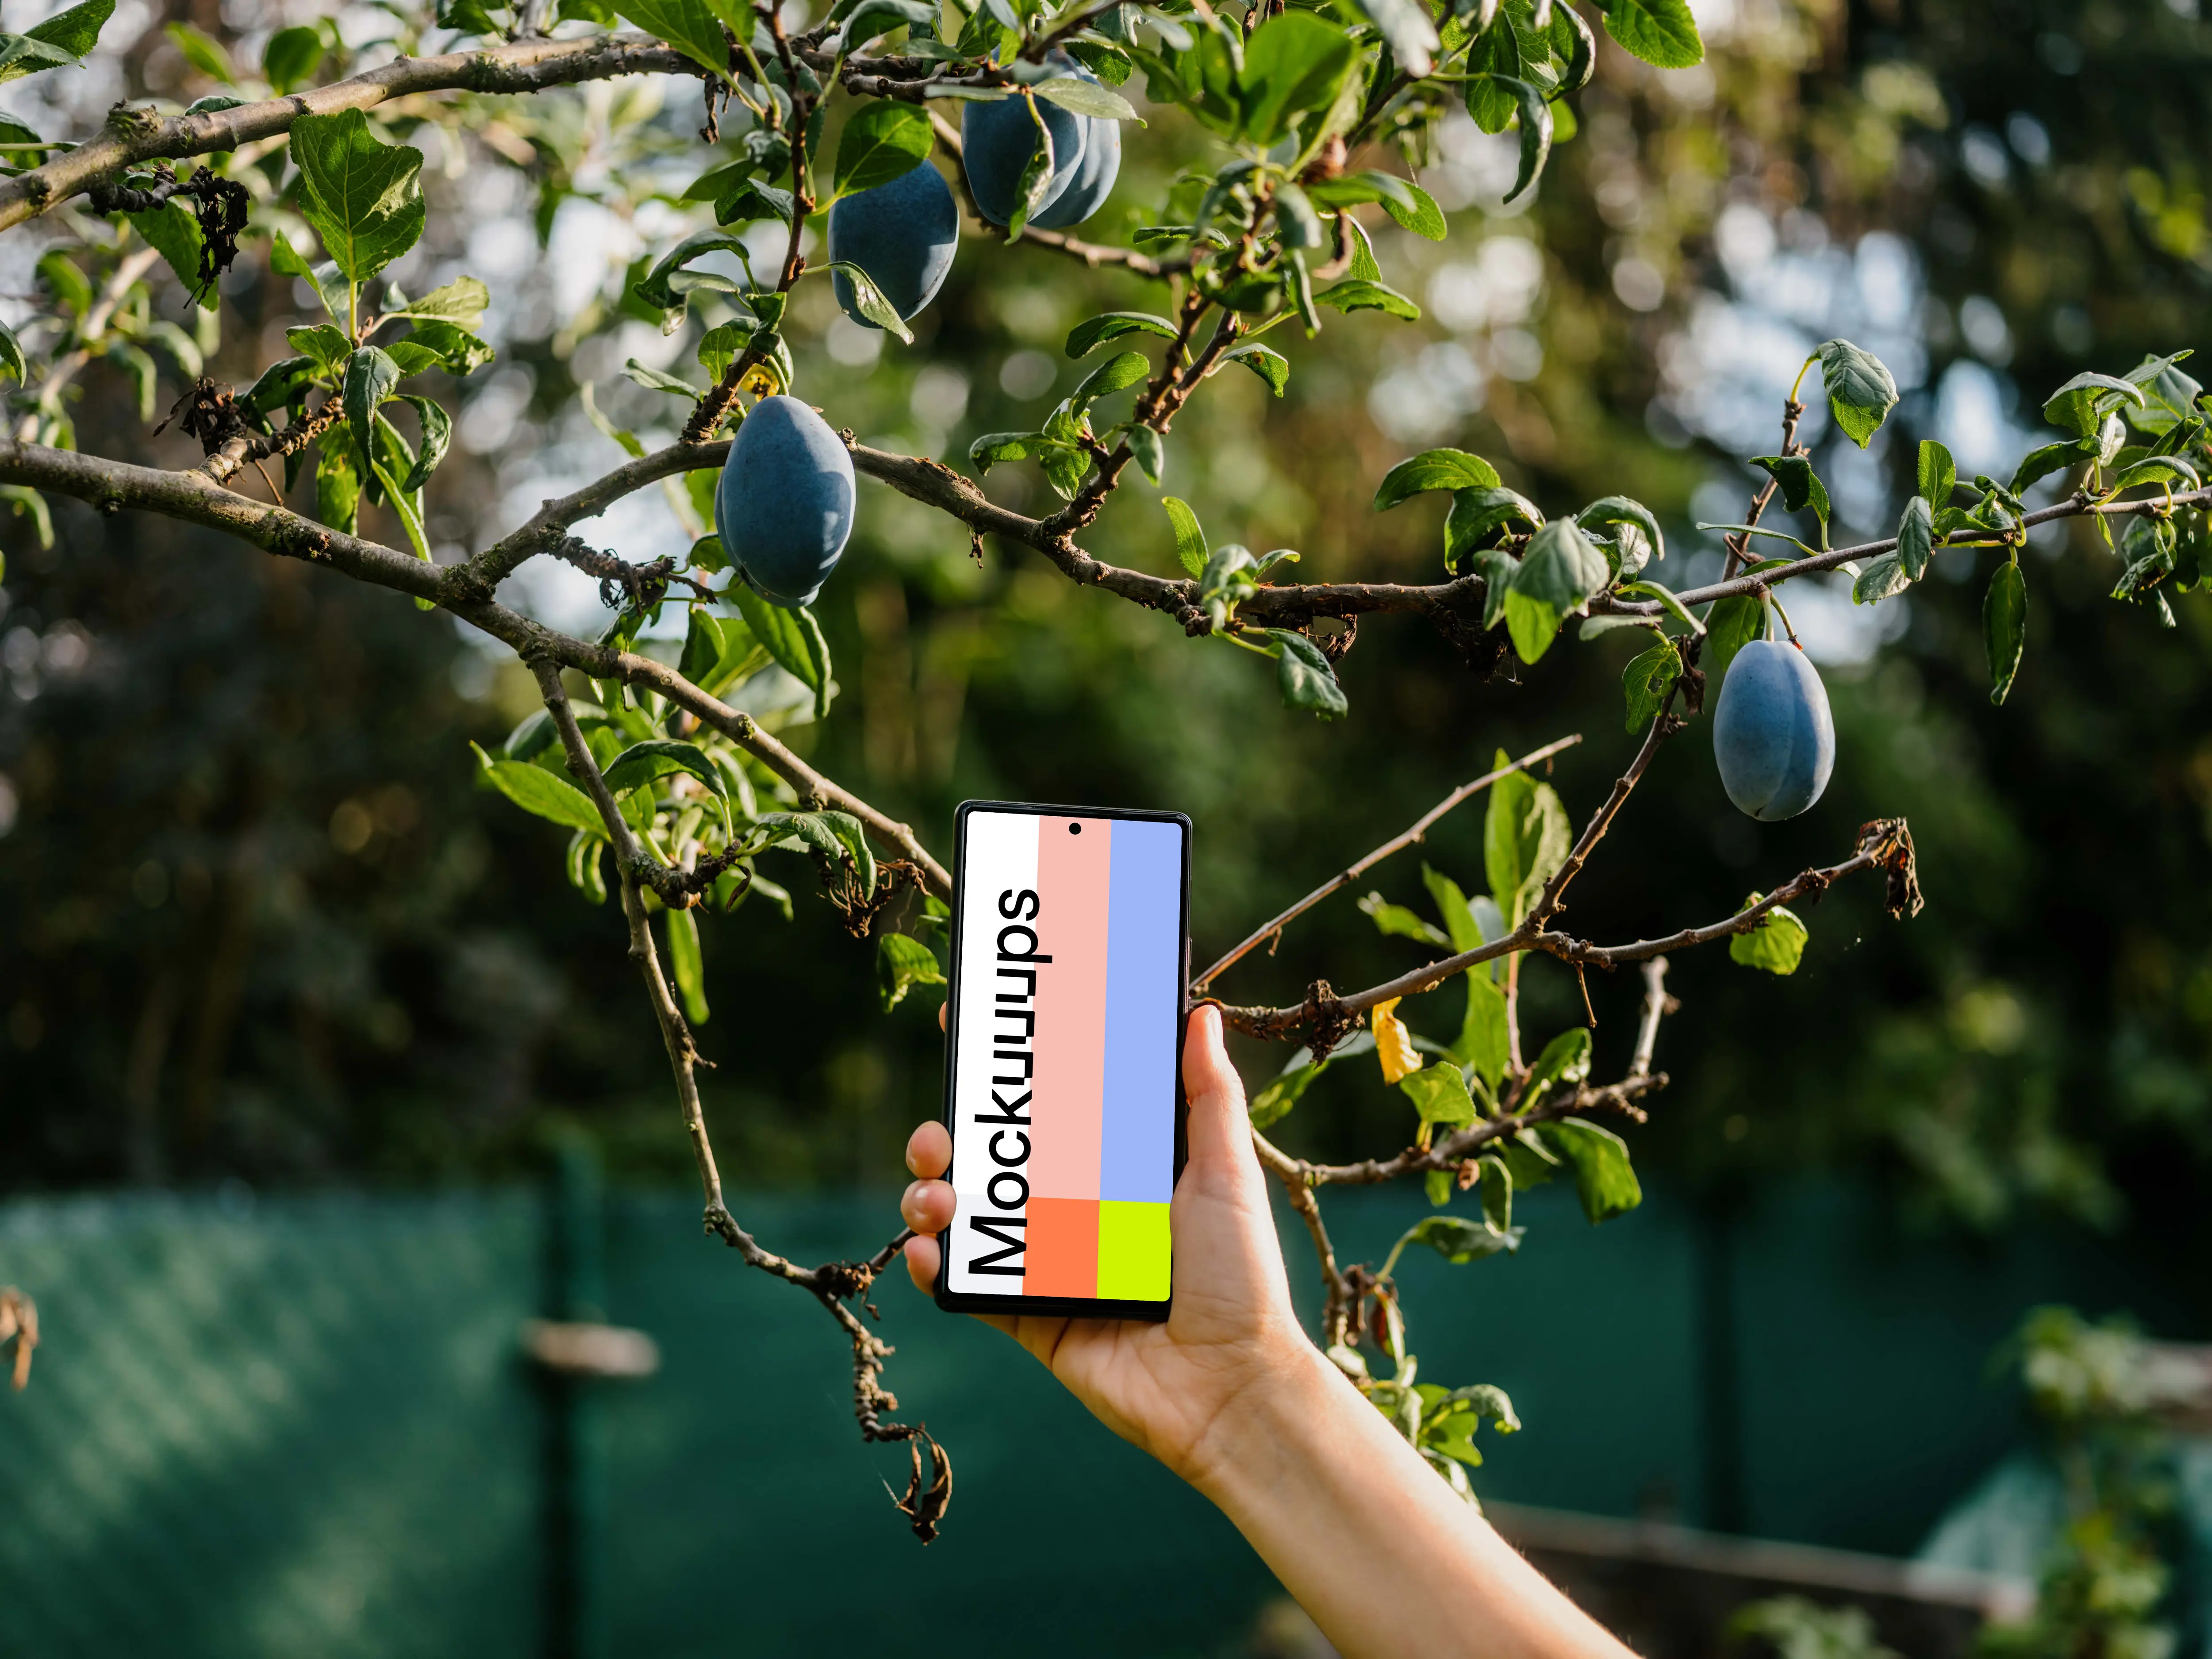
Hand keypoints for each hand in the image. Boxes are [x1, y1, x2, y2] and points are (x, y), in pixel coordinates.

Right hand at [900, 1003, 1323, 1486]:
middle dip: (951, 1133)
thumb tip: (1202, 1014)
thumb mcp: (1227, 1175)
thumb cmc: (1240, 1279)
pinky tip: (928, 1250)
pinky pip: (967, 1287)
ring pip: (968, 1216)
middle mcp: (1076, 1210)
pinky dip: (934, 1266)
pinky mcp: (1031, 1317)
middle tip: (941, 1129)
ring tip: (935, 1194)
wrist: (1230, 1386)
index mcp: (1117, 1169)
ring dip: (932, 1194)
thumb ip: (1210, 1096)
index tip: (966, 1025)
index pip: (1052, 1106)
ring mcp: (1048, 1264)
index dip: (1007, 1072)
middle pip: (994, 1157)